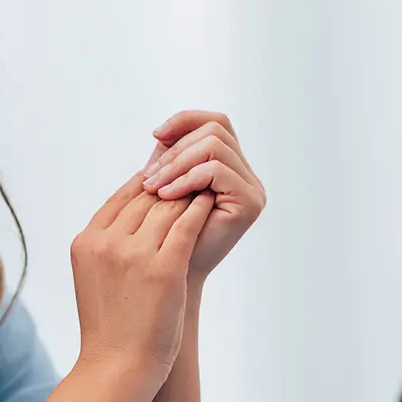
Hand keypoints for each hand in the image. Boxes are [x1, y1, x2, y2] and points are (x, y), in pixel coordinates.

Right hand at [71, 171, 214, 388]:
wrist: (116, 366)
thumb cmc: (109, 326)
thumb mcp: (93, 276)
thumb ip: (106, 243)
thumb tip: (129, 214)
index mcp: (85, 242)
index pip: (120, 198)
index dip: (145, 184)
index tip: (164, 178)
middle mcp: (107, 243)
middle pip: (145, 198)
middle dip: (169, 185)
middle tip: (191, 172)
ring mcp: (135, 254)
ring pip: (167, 206)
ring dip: (187, 192)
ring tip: (204, 182)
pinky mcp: (164, 268)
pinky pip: (186, 225)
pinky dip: (199, 209)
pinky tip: (209, 201)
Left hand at [141, 110, 264, 282]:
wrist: (171, 280)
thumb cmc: (165, 239)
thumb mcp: (165, 188)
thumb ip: (169, 159)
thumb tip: (161, 132)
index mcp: (230, 167)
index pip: (215, 123)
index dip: (185, 121)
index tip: (155, 135)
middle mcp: (247, 175)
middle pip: (216, 129)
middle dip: (176, 148)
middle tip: (149, 176)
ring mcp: (252, 188)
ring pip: (215, 145)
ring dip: (177, 163)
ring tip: (154, 187)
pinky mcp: (250, 202)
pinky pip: (216, 170)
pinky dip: (187, 178)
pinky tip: (167, 195)